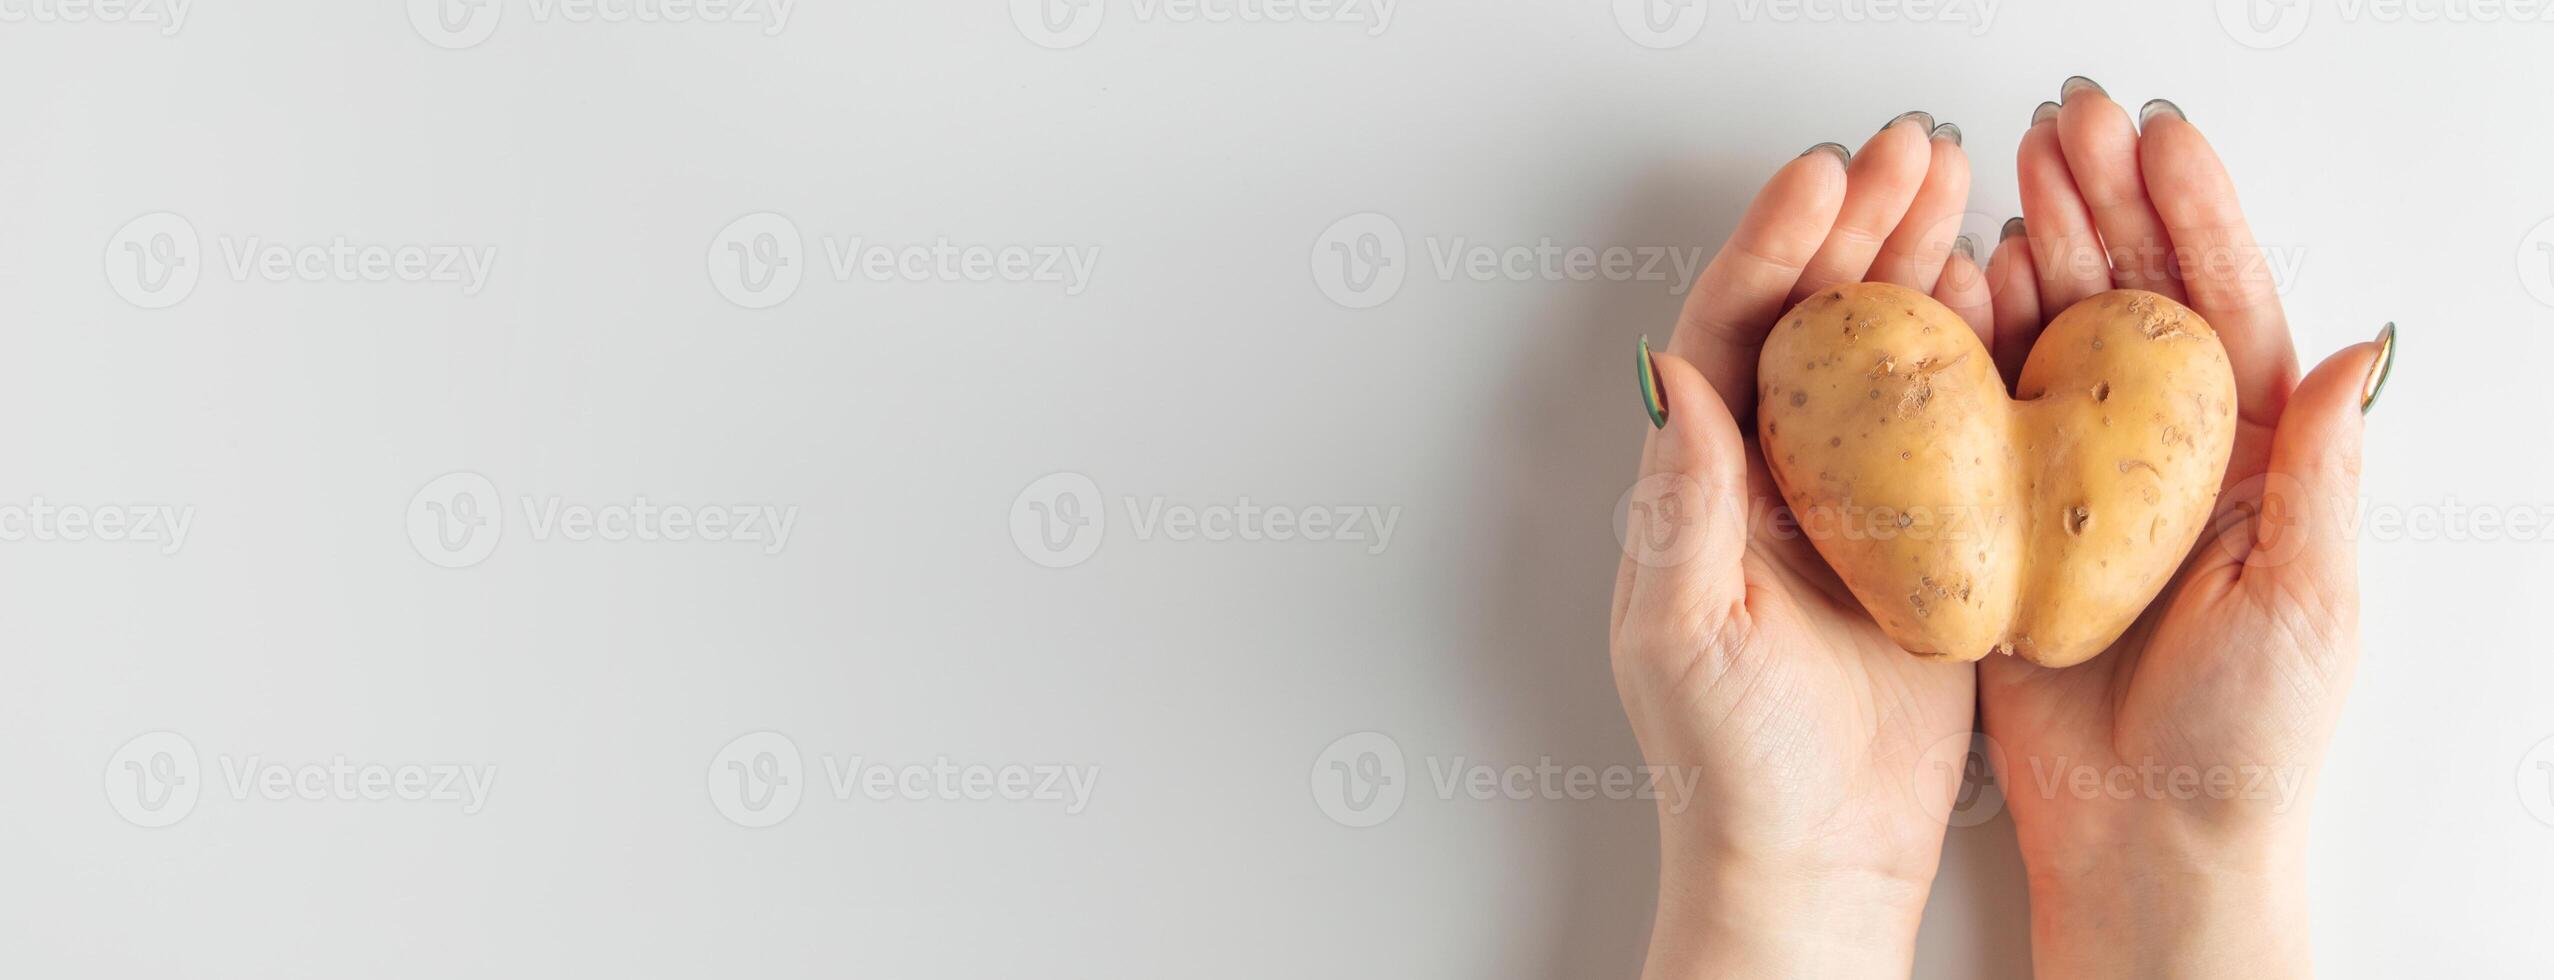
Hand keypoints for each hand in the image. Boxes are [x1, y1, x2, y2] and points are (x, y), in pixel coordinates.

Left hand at [1612, 112, 1986, 978]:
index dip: (1775, 246)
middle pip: (1812, 318)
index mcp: (1701, 482)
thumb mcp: (1687, 630)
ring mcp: (1849, 502)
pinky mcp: (1922, 540)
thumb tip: (1675, 376)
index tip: (1827, 178)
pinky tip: (2009, 295)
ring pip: (1885, 354)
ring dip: (1919, 265)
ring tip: (1967, 187)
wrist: (1812, 862)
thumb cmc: (1730, 763)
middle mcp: (1770, 476)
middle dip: (1859, 226)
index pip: (1732, 330)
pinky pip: (1952, 422)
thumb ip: (1685, 504)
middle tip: (1917, 148)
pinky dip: (1978, 352)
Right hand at [1975, 79, 2393, 978]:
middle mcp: (2163, 460)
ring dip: (2032, 252)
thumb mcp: (2310, 597)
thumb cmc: (2248, 741)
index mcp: (2253, 461)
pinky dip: (1965, 344)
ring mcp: (2078, 489)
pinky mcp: (2005, 529)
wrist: (2151, 846)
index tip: (2153, 135)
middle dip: (2102, 202)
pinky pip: (1980, 417)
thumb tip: (2362, 346)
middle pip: (2133, 300)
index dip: (2192, 215)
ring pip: (2053, 342)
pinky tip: (1949, 284)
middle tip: (2061, 120)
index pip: (2225, 307)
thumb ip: (2321, 466)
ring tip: (2002, 174)